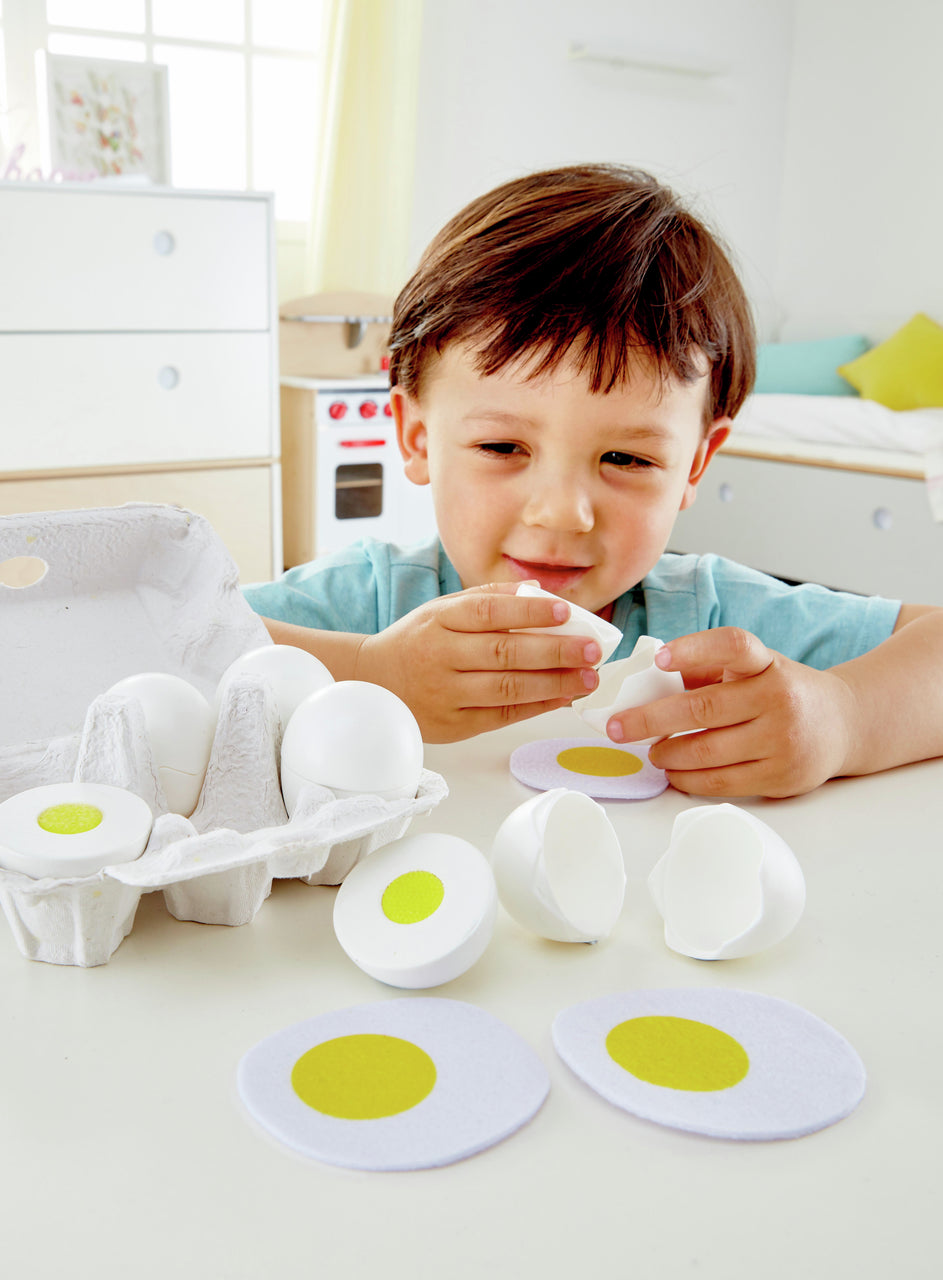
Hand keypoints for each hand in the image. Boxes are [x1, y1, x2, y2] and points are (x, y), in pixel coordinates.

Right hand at [354, 582, 600, 741]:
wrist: (373, 683)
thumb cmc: (417, 642)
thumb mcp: (441, 610)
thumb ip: (487, 597)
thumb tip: (538, 589)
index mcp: (439, 620)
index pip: (488, 611)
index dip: (529, 611)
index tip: (566, 611)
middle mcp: (441, 656)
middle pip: (504, 652)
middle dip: (555, 650)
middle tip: (592, 649)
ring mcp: (446, 693)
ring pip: (507, 687)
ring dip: (553, 683)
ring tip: (587, 677)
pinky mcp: (453, 724)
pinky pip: (502, 715)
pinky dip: (536, 706)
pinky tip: (563, 697)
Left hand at [606, 627, 856, 796]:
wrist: (843, 724)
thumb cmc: (782, 691)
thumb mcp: (755, 668)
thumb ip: (708, 670)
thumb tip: (646, 681)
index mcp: (768, 663)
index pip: (733, 646)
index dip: (695, 649)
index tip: (660, 657)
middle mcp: (779, 697)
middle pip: (703, 708)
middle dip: (650, 719)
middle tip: (617, 726)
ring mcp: (782, 740)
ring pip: (707, 751)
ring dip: (667, 754)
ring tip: (650, 751)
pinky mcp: (782, 777)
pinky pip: (721, 782)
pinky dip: (687, 778)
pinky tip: (672, 772)